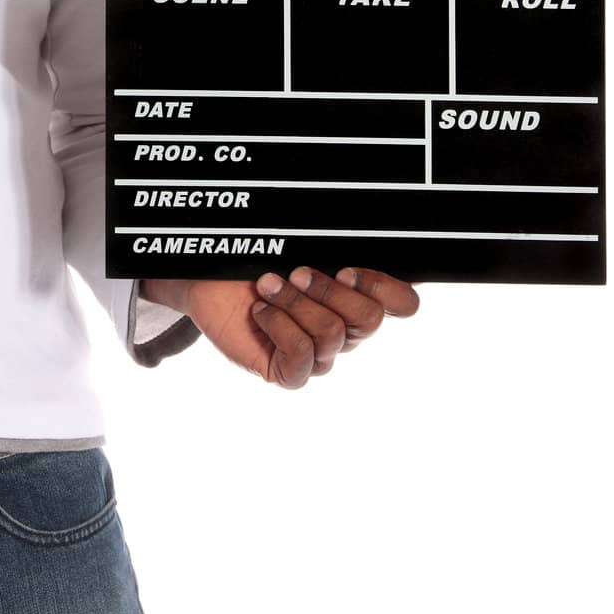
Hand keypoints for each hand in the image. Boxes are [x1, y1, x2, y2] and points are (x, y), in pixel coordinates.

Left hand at [142, 266, 419, 388]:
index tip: (348, 266)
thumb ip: (337, 244)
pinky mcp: (290, 372)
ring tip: (265, 285)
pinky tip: (260, 311)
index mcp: (357, 294)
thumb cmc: (259, 255)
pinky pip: (302, 357)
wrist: (209, 276)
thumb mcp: (300, 243)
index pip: (404, 303)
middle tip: (296, 271)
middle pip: (370, 319)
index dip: (386, 288)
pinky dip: (279, 326)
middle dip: (330, 289)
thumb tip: (365, 241)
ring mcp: (320, 353)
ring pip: (332, 333)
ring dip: (294, 301)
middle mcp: (346, 328)